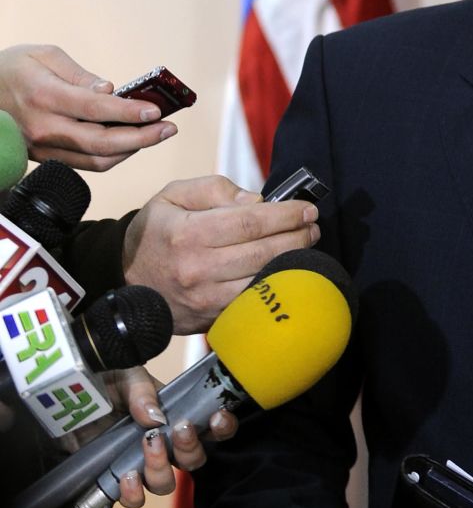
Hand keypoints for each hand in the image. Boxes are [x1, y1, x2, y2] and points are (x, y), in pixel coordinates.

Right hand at [0, 44, 174, 170]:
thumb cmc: (12, 68)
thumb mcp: (44, 55)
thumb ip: (80, 74)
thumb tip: (110, 91)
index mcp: (43, 95)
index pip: (95, 108)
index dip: (128, 112)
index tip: (156, 111)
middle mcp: (44, 126)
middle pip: (101, 142)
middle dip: (142, 138)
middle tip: (168, 129)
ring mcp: (43, 147)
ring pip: (98, 160)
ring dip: (132, 150)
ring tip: (156, 134)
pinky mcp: (46, 157)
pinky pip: (87, 163)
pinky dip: (114, 155)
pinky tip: (132, 141)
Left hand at [69, 366, 237, 507]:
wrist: (63, 397)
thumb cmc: (102, 381)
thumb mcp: (124, 374)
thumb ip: (141, 391)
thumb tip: (156, 416)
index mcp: (175, 414)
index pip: (211, 427)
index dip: (222, 427)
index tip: (215, 418)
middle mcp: (164, 443)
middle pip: (193, 460)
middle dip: (190, 449)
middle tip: (177, 431)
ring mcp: (141, 463)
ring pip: (166, 483)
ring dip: (161, 470)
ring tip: (145, 449)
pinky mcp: (116, 478)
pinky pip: (134, 499)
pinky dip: (133, 494)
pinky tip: (125, 477)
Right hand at [122, 175, 320, 332]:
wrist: (124, 278)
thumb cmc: (156, 232)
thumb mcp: (173, 195)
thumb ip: (215, 189)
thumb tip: (256, 201)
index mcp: (187, 233)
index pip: (250, 221)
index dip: (285, 214)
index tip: (306, 208)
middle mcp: (197, 268)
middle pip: (264, 251)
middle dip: (297, 236)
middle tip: (313, 226)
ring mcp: (206, 298)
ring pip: (264, 279)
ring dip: (293, 261)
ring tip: (306, 244)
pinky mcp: (212, 318)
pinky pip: (254, 301)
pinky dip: (276, 285)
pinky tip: (287, 270)